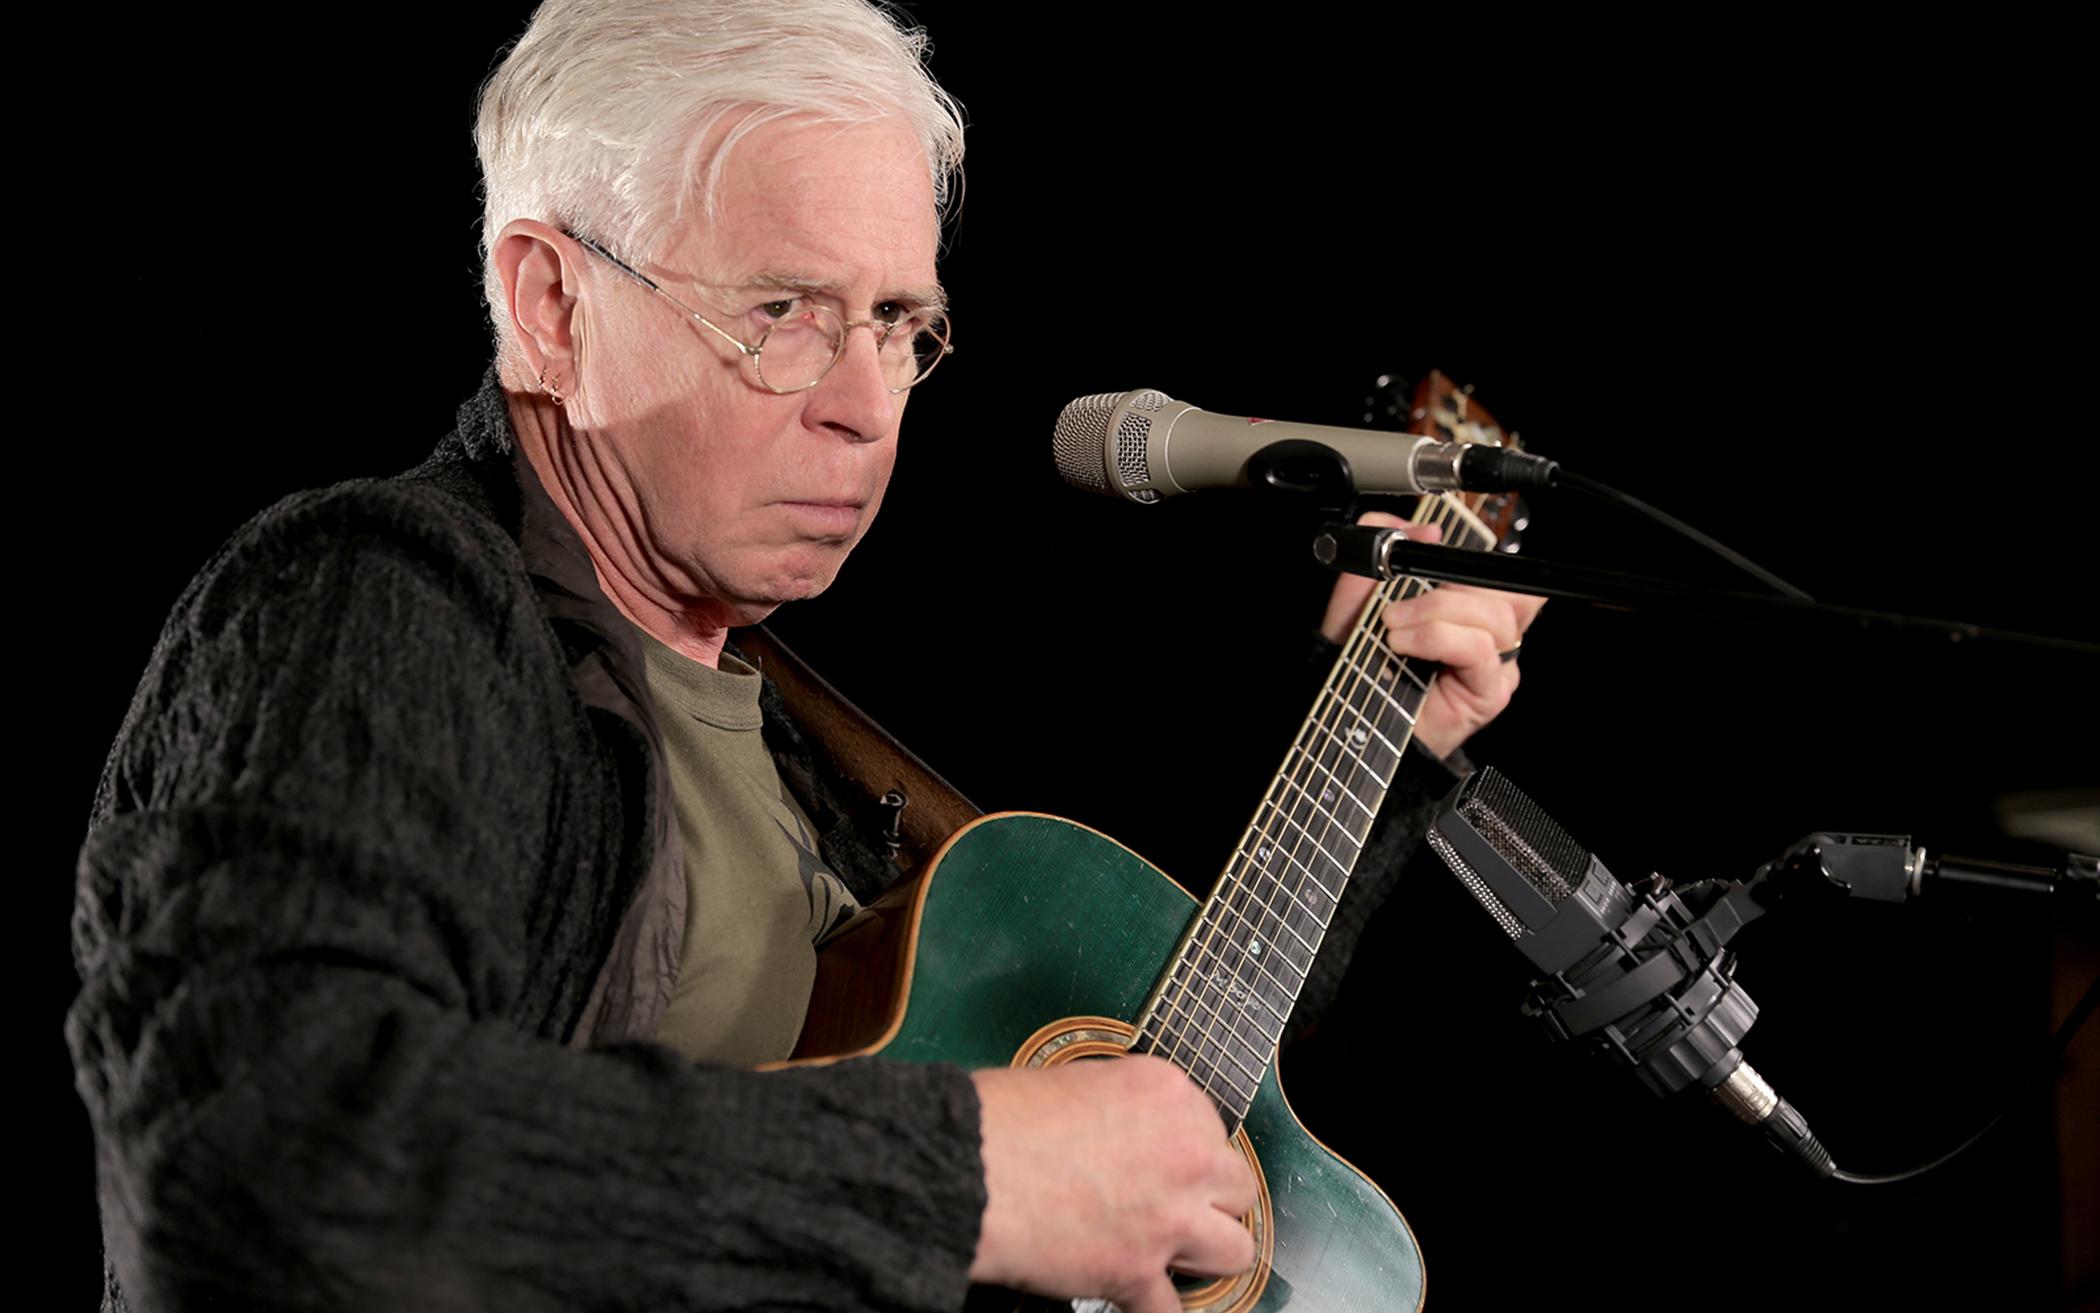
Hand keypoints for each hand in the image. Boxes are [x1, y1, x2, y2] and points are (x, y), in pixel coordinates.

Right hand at [969, 1056, 1257, 1311]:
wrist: (967, 1165)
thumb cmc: (999, 1118)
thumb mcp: (1076, 1082)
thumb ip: (1120, 1110)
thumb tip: (1125, 1137)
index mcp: (1168, 1094)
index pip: (1212, 1131)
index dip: (1187, 1153)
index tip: (1167, 1167)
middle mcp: (1184, 1153)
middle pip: (1236, 1188)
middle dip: (1208, 1201)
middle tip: (1174, 1208)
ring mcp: (1168, 1216)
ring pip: (1236, 1250)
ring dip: (1206, 1255)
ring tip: (1175, 1255)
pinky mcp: (1139, 1270)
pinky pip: (1174, 1311)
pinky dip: (1155, 1308)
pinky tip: (1139, 1299)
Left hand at [1319, 511, 1544, 759]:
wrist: (1350, 722)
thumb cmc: (1360, 665)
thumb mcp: (1359, 595)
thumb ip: (1380, 549)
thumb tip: (1420, 528)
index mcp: (1467, 604)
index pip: (1496, 567)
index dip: (1467, 553)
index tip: (1425, 552)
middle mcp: (1489, 632)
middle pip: (1506, 586)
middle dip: (1446, 586)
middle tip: (1398, 605)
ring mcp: (1495, 662)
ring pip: (1495, 615)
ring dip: (1436, 613)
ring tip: (1394, 629)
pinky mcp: (1490, 690)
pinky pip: (1480, 648)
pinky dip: (1438, 638)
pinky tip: (1405, 646)